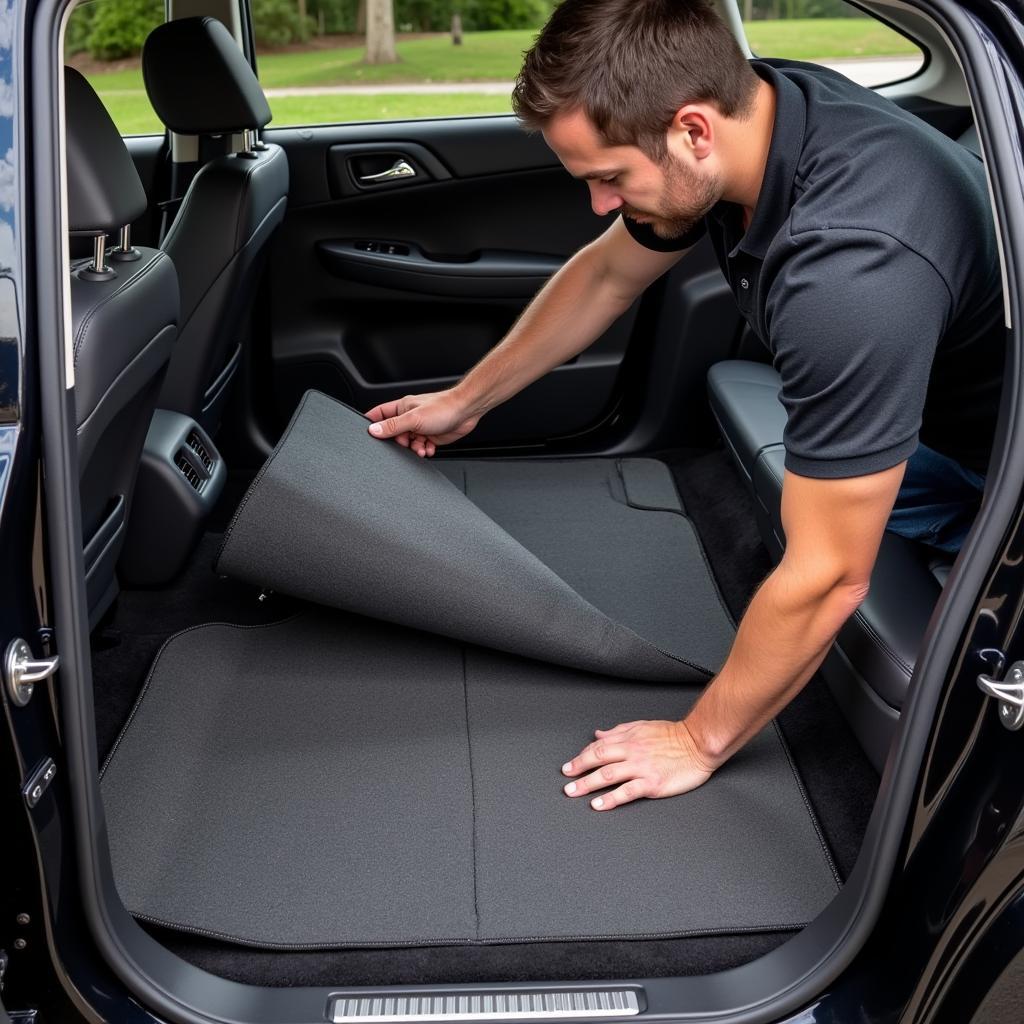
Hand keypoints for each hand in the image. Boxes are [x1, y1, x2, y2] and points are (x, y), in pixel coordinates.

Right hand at [365, 389, 480, 456]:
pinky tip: (429, 448)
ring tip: (422, 448)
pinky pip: (422, 447)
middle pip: (394, 434)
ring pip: (409, 443)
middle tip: (408, 443)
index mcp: (402, 408)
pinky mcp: (431, 436)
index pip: (379, 414)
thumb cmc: (443, 408)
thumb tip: (373, 430)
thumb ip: (392, 426)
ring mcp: (421, 427)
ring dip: (414, 449)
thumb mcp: (413, 418)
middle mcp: (410, 417)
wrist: (466, 411)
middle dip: (400, 443)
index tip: (369, 434)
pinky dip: (425, 450)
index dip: (372, 424)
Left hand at [561, 719, 716, 810]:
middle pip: (598, 759)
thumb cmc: (674, 735)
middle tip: (565, 779)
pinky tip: (598, 804)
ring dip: (587, 784)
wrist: (699, 744)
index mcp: (628, 738)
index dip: (582, 756)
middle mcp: (631, 751)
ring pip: (608, 775)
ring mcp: (641, 768)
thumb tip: (598, 734)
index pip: (598, 747)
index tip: (570, 766)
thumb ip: (619, 731)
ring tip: (573, 792)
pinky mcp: (651, 783)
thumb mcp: (642, 726)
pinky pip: (626, 791)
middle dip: (578, 769)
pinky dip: (610, 799)